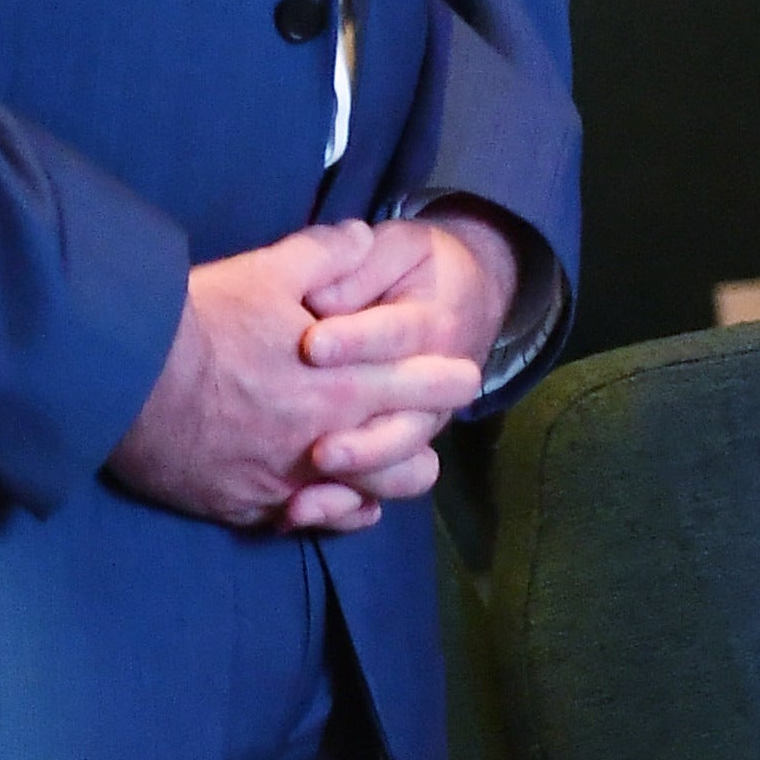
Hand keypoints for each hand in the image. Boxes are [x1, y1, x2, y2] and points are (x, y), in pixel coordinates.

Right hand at [108, 223, 486, 532]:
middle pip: (414, 462)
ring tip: (374, 464)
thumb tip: (365, 238)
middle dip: (422, 440)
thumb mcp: (270, 270)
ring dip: (377, 484)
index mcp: (349, 381)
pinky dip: (322, 510)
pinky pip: (305, 523)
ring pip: (367, 502)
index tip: (453, 372)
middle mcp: (328, 439)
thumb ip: (330, 253)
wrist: (119, 380)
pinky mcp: (245, 507)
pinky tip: (324, 496)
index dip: (450, 378)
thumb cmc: (200, 321)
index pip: (432, 388)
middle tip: (414, 421)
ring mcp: (288, 482)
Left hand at [294, 201, 522, 505]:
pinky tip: (297, 512)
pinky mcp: (391, 458)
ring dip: (360, 480)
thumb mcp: (395, 248)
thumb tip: (321, 298)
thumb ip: (359, 264)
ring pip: (402, 471)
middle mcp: (434, 392)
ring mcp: (415, 430)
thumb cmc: (416, 270)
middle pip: (408, 426)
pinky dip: (342, 512)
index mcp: (435, 327)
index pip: (398, 336)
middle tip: (319, 447)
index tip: (310, 345)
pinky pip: (375, 500)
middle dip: (365, 439)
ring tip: (312, 482)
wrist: (462, 298)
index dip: (356, 342)